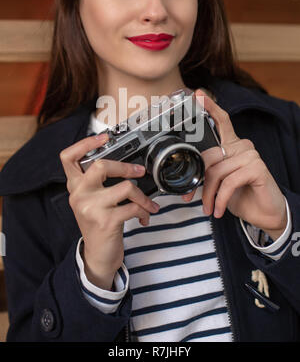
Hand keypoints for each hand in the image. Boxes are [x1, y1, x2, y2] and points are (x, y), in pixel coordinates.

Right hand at [60, 133, 159, 288]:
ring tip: (148, 204)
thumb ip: (97, 183)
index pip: (68, 158)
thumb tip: (121, 162)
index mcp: (75, 187)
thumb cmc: (98, 224)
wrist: (98, 256)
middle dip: (126, 167)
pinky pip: (134, 207)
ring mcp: (91, 208)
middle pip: (102, 166)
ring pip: (126, 187)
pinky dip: (145, 211)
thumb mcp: (91, 202)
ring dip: (143, 197)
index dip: (85, 143)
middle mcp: (79, 195)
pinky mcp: (106, 221)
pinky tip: (145, 217)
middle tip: (140, 171)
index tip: (103, 137)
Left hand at [183, 89, 286, 240]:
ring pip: (216, 171)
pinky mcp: (257, 168)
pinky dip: (220, 199)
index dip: (209, 107)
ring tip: (208, 207)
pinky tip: (219, 209)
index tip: (198, 95)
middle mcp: (242, 146)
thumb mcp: (219, 183)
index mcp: (232, 146)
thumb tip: (188, 176)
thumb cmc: (241, 196)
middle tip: (190, 197)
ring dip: (208, 194)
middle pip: (209, 156)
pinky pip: (229, 181)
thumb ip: (208, 172)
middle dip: (197, 180)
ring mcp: (250, 155)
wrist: (264, 214)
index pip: (221, 121)